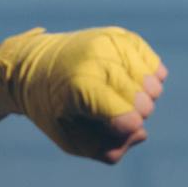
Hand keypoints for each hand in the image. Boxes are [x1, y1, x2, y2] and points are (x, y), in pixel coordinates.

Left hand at [0, 26, 165, 163]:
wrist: (32, 65)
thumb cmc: (52, 108)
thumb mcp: (69, 139)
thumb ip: (105, 150)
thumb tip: (141, 132)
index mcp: (82, 86)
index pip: (129, 118)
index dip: (123, 130)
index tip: (106, 126)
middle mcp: (99, 58)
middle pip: (145, 103)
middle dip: (133, 115)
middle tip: (105, 111)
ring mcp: (112, 43)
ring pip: (154, 84)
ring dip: (141, 98)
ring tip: (115, 96)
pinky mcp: (122, 36)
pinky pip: (155, 66)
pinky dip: (147, 79)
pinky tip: (126, 82)